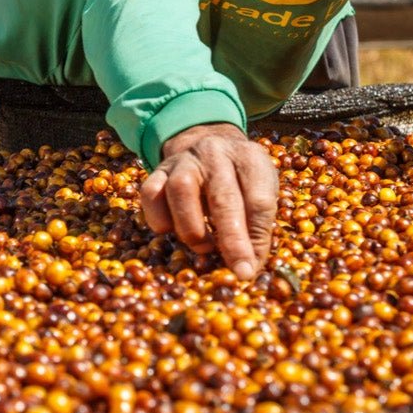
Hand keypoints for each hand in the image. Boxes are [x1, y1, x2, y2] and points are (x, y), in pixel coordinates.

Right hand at [140, 123, 277, 279]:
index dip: (258, 238)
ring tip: (204, 247)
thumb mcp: (261, 190)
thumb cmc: (241, 176)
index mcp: (250, 158)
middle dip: (232, 240)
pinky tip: (173, 230)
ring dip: (192, 227)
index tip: (252, 269)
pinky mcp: (159, 170)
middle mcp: (216, 154)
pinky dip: (159, 219)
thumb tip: (247, 267)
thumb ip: (257, 224)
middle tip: (238, 269)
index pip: (258, 201)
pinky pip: (150, 193)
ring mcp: (185, 160)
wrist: (210, 143)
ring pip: (180, 190)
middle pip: (223, 197)